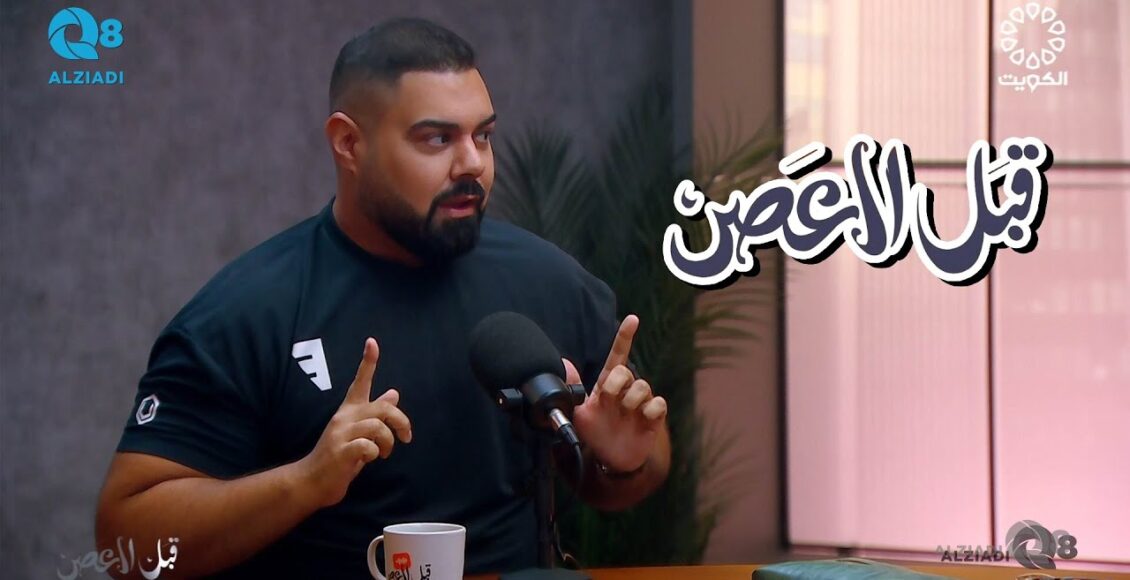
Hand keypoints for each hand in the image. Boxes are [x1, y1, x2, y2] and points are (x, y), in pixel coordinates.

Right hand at [297, 338, 411, 507]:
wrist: (312, 481)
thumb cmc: (339, 456)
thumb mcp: (360, 433)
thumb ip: (375, 414)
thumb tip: (393, 393)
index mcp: (348, 411)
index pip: (359, 382)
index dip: (367, 362)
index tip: (372, 342)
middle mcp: (343, 417)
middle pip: (382, 408)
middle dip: (401, 422)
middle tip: (405, 438)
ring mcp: (340, 434)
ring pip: (377, 426)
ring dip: (388, 442)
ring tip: (384, 453)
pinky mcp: (341, 451)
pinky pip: (367, 445)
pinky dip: (374, 453)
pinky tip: (369, 459)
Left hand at [570, 315, 667, 472]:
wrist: (609, 460)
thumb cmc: (595, 432)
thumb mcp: (578, 411)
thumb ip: (572, 388)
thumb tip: (564, 364)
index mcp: (608, 384)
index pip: (617, 356)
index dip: (624, 337)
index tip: (632, 319)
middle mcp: (626, 390)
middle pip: (626, 371)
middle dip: (615, 384)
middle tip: (607, 401)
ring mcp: (640, 403)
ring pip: (643, 387)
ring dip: (630, 401)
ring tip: (623, 415)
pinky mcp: (653, 417)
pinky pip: (658, 404)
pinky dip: (649, 411)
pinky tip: (641, 420)